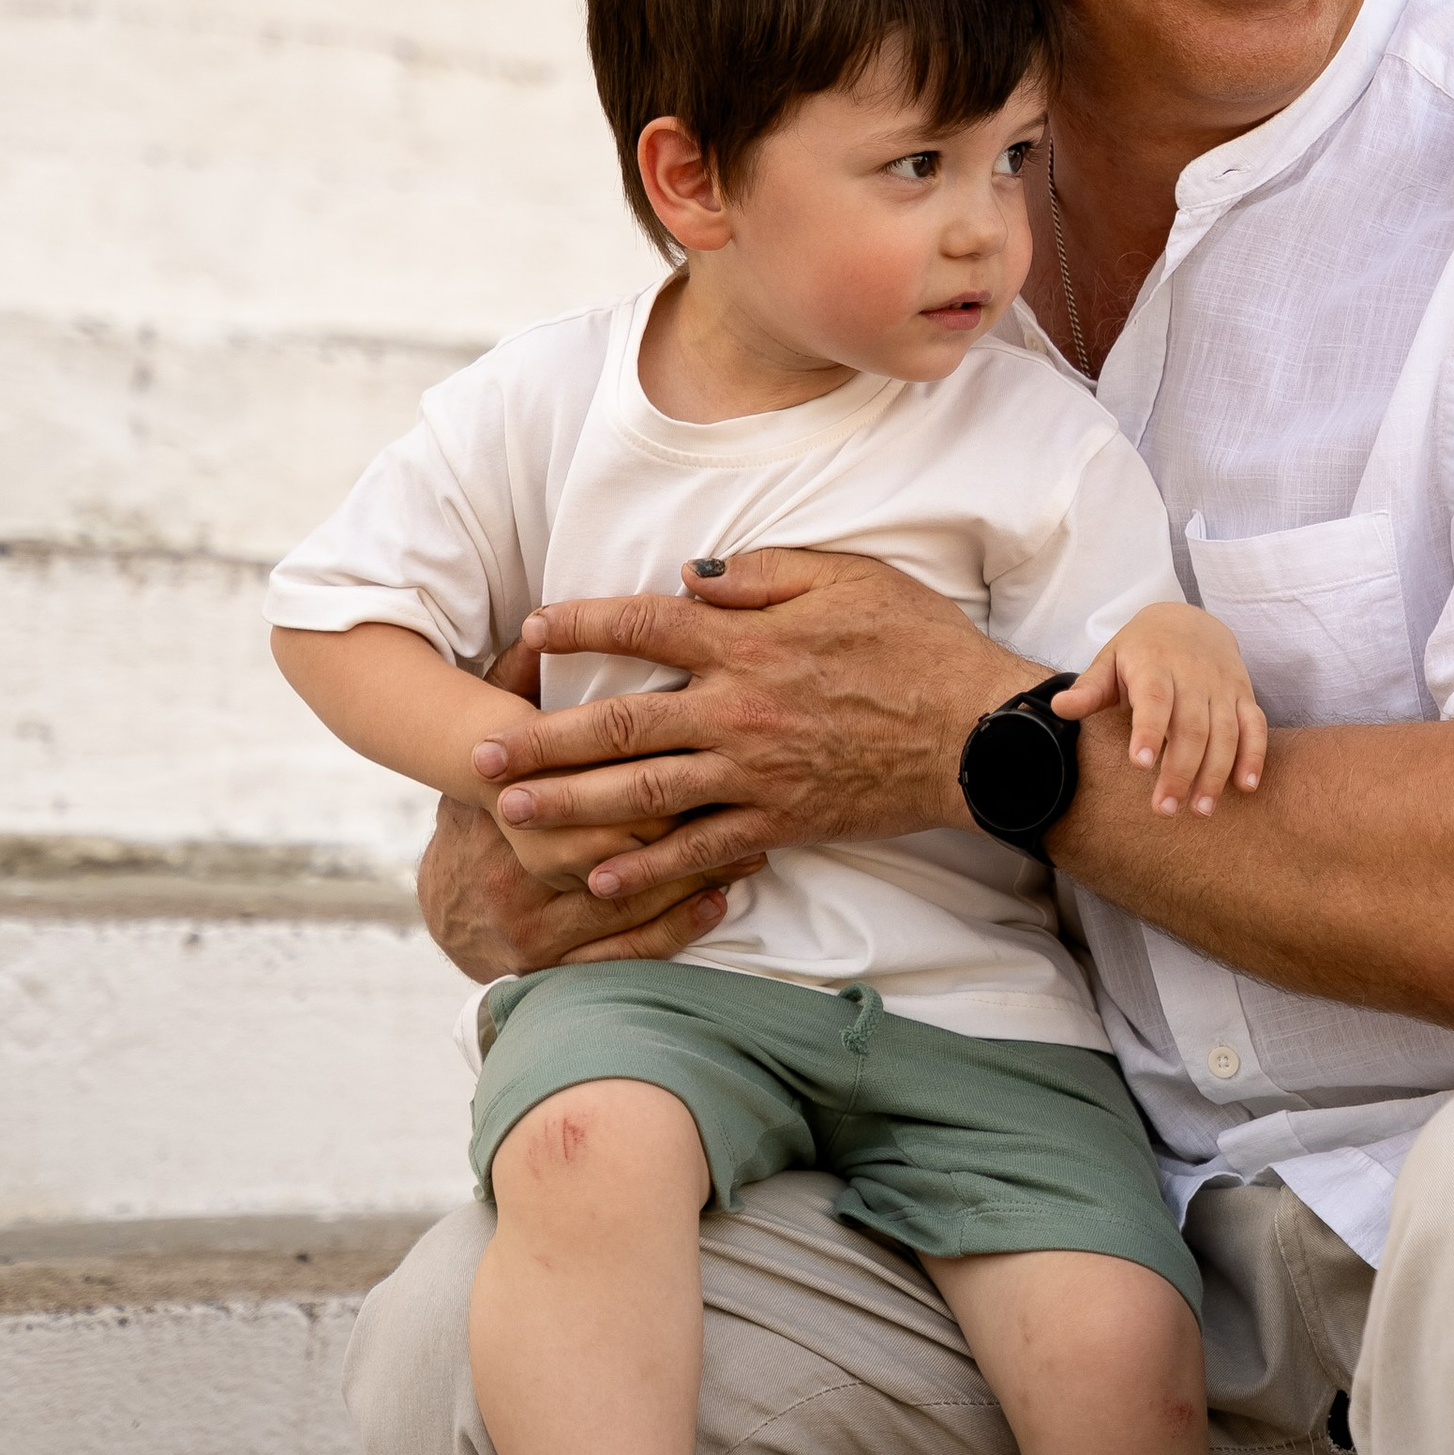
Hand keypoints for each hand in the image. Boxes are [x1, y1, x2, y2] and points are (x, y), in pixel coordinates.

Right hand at [413, 626, 757, 982]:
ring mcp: (531, 926)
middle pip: (615, 842)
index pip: (582, 784)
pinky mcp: (551, 967)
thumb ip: (515, 682)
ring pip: (629, 898)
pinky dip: (677, 924)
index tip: (705, 736)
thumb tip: (548, 623)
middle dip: (684, 819)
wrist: (448, 909)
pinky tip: (719, 900)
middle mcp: (510, 872)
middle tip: (748, 795)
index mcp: (498, 808)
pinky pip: (625, 951)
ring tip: (753, 846)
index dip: (646, 761)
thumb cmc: (484, 807)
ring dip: (696, 871)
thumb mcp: (484, 746)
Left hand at [465, 550, 1034, 903]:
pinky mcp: (779, 821)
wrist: (974, 732)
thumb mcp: (847, 577)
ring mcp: (753, 773)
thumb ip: (762, 574)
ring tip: (510, 813)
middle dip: (541, 738)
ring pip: (640, 794)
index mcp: (746, 641)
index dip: (581, 625)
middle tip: (478, 753)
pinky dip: (646, 870)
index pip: (643, 626)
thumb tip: (690, 579)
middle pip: (617, 723)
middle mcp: (735, 709)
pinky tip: (595, 880)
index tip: (531, 630)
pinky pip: (698, 851)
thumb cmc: (918, 644)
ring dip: (568, 806)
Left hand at [1055, 602, 1267, 814]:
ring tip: (1200, 809)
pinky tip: (1245, 787)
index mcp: (1154, 665)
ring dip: (1215, 773)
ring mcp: (1222, 686)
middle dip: (1180, 771)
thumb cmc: (1142, 650)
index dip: (1149, 731)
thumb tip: (1057, 708)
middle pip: (1191, 726)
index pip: (1154, 700)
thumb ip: (1088, 689)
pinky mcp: (1244, 695)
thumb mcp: (1110, 660)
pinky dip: (1254, 756)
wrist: (1190, 619)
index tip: (1140, 764)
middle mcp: (1193, 675)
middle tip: (1164, 808)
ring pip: (1225, 732)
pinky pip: (1254, 726)